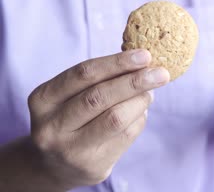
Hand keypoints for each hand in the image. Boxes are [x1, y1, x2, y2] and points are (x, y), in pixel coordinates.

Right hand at [27, 49, 169, 188]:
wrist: (56, 164)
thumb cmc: (71, 117)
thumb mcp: (71, 95)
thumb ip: (99, 79)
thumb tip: (143, 63)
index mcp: (43, 99)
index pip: (83, 74)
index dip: (116, 63)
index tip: (145, 55)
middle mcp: (51, 126)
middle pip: (99, 97)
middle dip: (135, 82)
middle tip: (161, 73)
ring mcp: (70, 150)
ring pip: (116, 118)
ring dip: (140, 100)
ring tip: (150, 92)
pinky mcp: (92, 167)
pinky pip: (126, 136)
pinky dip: (139, 118)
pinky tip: (140, 111)